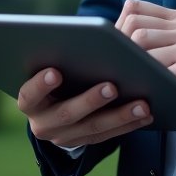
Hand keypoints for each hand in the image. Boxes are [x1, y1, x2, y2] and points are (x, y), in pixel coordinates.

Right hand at [17, 67, 152, 146]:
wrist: (51, 106)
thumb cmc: (56, 72)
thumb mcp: (51, 64)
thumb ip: (61, 54)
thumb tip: (88, 33)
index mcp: (30, 101)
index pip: (29, 94)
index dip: (40, 85)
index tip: (55, 71)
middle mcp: (43, 124)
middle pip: (66, 114)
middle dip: (91, 101)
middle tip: (112, 86)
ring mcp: (64, 136)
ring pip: (93, 129)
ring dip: (120, 116)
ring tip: (141, 104)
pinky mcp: (84, 142)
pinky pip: (109, 136)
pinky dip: (129, 124)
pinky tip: (146, 114)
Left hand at [116, 0, 175, 134]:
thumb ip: (162, 35)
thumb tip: (116, 41)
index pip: (135, 8)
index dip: (117, 27)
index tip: (114, 47)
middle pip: (134, 27)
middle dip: (119, 49)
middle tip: (118, 68)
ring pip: (141, 46)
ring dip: (130, 66)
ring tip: (127, 79)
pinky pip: (156, 71)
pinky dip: (144, 82)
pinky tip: (143, 91)